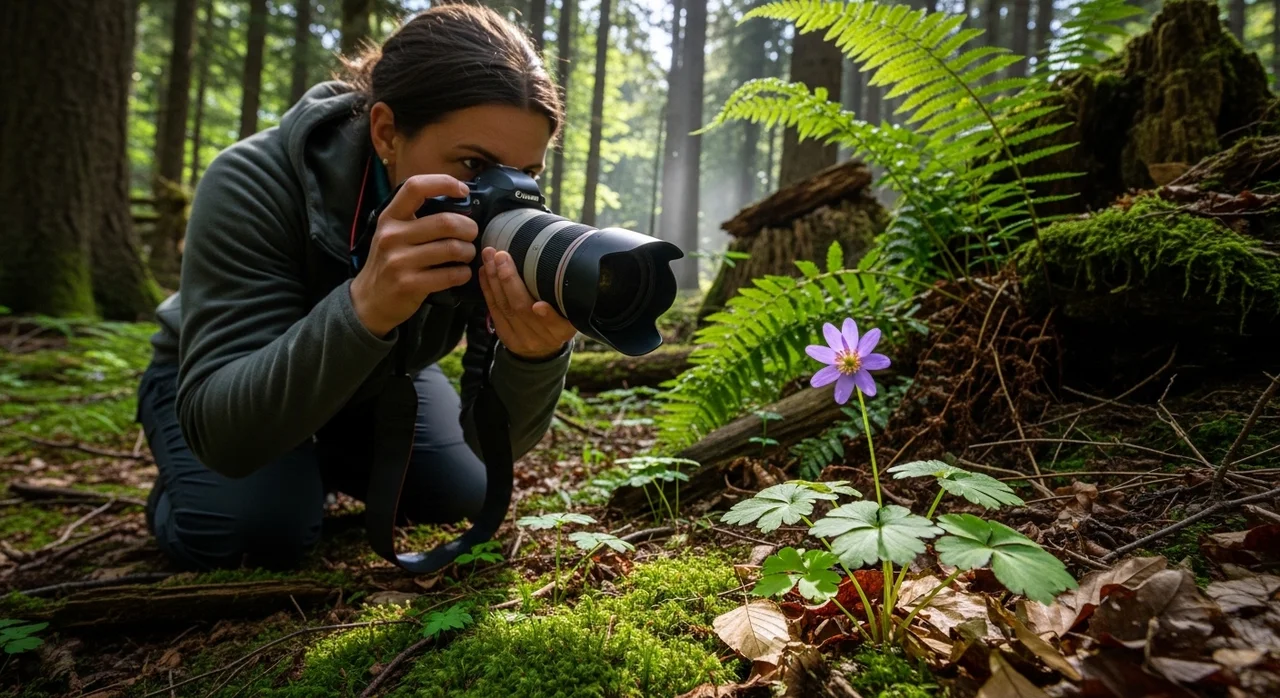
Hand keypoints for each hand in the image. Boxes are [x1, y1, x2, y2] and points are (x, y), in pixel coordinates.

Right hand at [350, 175, 477, 336]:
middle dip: (469, 228)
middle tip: (472, 234)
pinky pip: (450, 275)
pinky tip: (461, 273)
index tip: (463, 191)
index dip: (444, 183)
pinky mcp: (409, 284)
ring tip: (467, 254)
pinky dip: (463, 273)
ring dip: (468, 252)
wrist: (369, 300)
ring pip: (452, 249)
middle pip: (445, 222)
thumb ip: (417, 218)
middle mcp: (392, 235)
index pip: (415, 187)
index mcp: (390, 217)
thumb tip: (459, 204)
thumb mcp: (393, 233)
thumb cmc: (389, 262)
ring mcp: (399, 261)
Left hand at [478, 247, 576, 360]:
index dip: (547, 316)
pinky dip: (488, 288)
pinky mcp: (504, 335)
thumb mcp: (570, 313)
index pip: (555, 324)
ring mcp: (521, 338)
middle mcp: (541, 337)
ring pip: (504, 306)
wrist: (544, 350)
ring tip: (489, 257)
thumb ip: (565, 295)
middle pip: (522, 309)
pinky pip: (493, 309)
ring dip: (494, 279)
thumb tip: (560, 264)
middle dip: (510, 280)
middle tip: (502, 257)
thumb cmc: (560, 320)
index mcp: (562, 331)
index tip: (540, 305)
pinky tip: (484, 271)